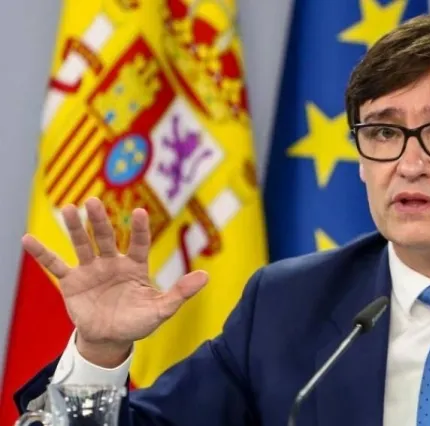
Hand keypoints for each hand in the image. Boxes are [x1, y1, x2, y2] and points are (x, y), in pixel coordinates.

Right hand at [22, 197, 207, 365]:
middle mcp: (112, 263)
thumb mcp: (161, 309)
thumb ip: (181, 293)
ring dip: (75, 228)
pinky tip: (28, 240)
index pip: (139, 243)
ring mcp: (91, 270)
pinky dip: (43, 254)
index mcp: (135, 266)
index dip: (140, 229)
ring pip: (82, 245)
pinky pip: (56, 266)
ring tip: (68, 209)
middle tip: (93, 202)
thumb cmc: (138, 321)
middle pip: (106, 237)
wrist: (111, 338)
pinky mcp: (72, 283)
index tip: (139, 212)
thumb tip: (206, 277)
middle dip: (99, 221)